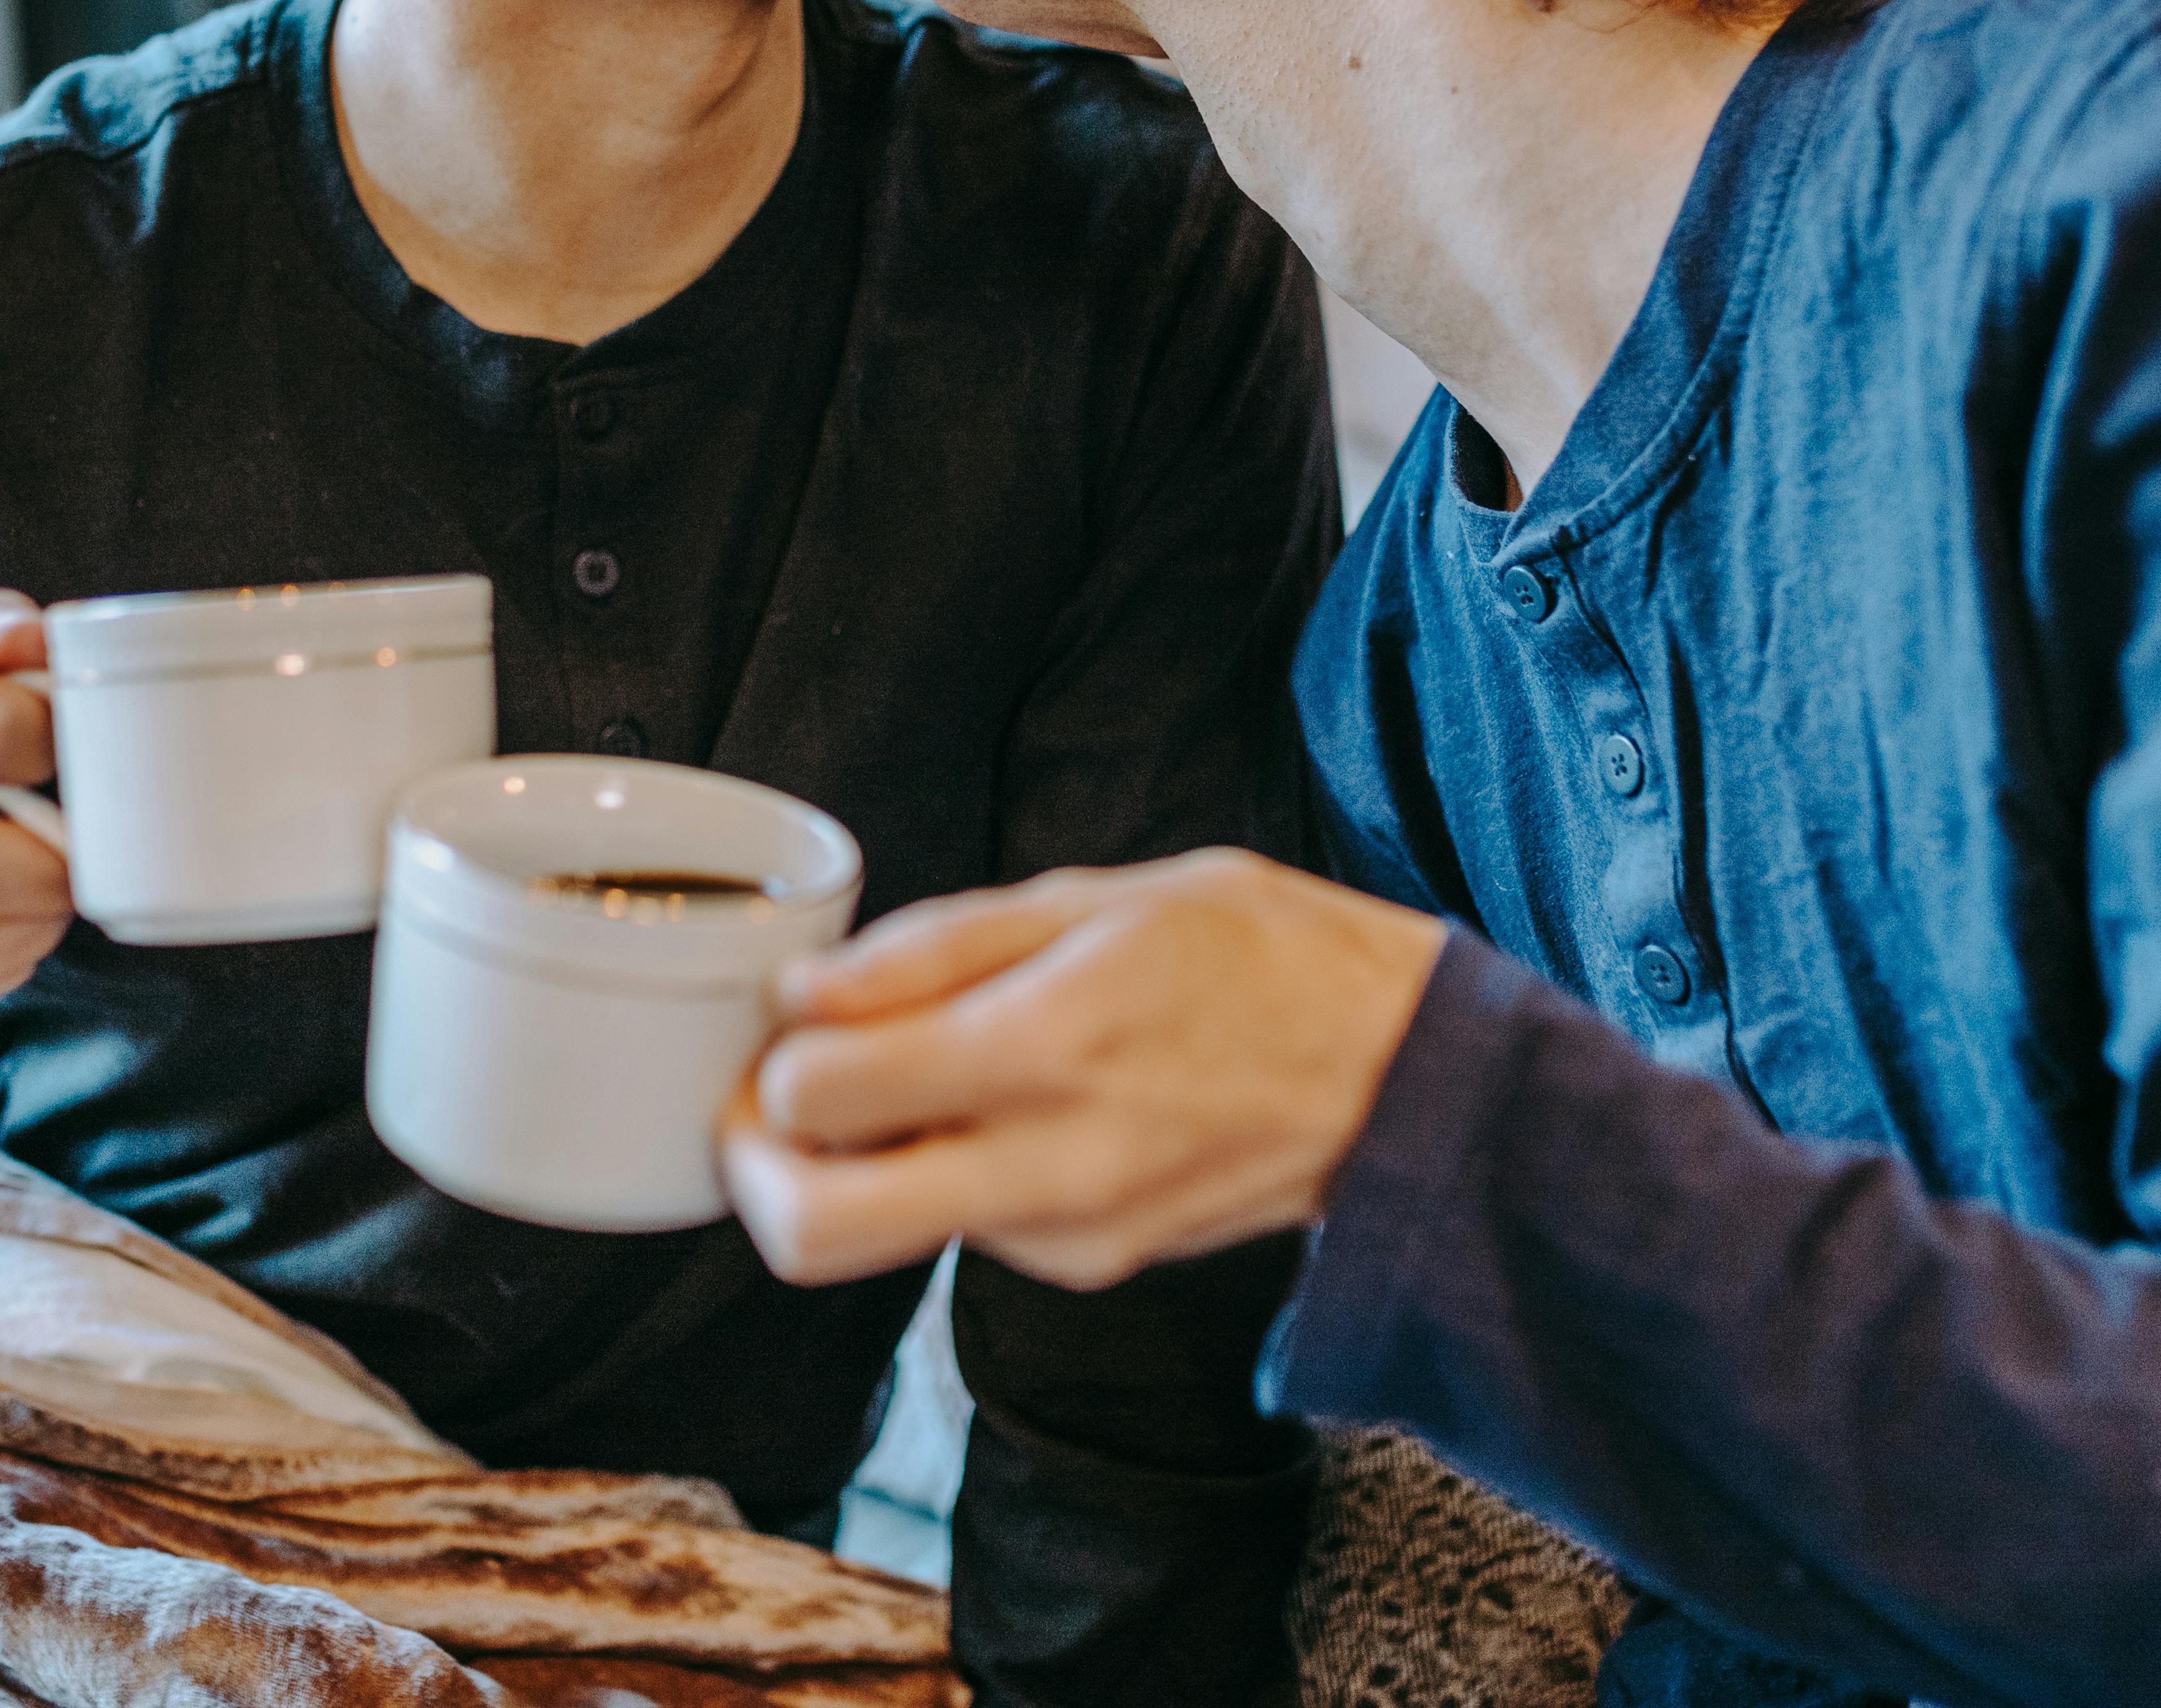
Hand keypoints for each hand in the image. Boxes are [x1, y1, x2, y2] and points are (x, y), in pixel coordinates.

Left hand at [721, 849, 1447, 1290]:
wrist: (1401, 1073)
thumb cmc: (1260, 956)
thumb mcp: (1100, 895)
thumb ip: (936, 948)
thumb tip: (802, 995)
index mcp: (1044, 1049)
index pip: (817, 1099)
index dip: (772, 1060)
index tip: (791, 1021)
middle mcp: (1047, 1167)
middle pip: (813, 1234)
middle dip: (759, 1169)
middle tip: (777, 1100)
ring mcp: (1068, 1235)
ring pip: (884, 1233)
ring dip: (862, 1166)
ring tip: (920, 1075)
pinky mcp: (1090, 1265)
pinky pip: (964, 1229)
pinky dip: (946, 1172)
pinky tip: (1008, 1106)